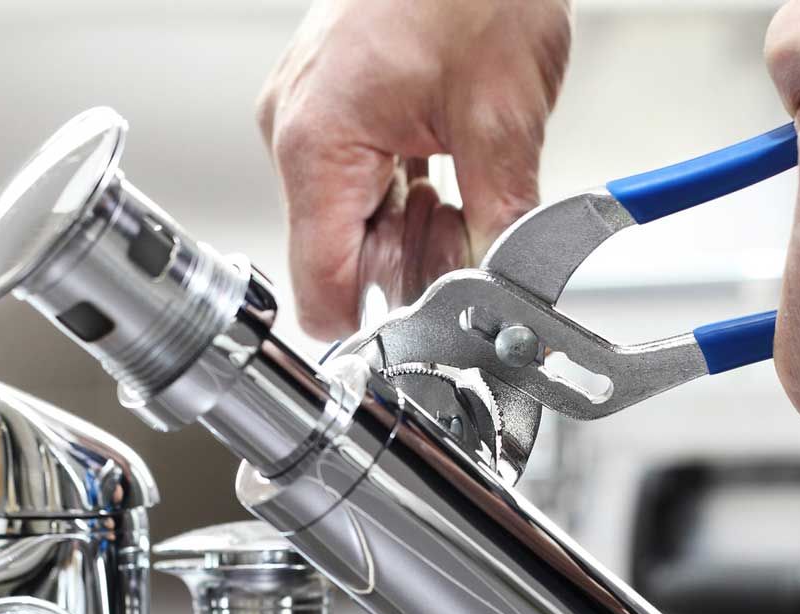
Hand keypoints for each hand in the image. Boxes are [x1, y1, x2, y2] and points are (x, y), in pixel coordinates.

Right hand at [256, 0, 572, 337]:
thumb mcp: (503, 119)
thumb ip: (499, 226)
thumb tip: (501, 296)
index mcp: (316, 143)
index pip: (322, 289)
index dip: (380, 324)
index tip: (429, 331)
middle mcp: (296, 130)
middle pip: (340, 258)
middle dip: (410, 268)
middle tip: (473, 242)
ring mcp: (309, 111)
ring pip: (352, 220)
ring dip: (412, 229)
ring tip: (467, 194)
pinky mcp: (334, 96)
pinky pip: (358, 176)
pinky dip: (404, 191)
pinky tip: (449, 174)